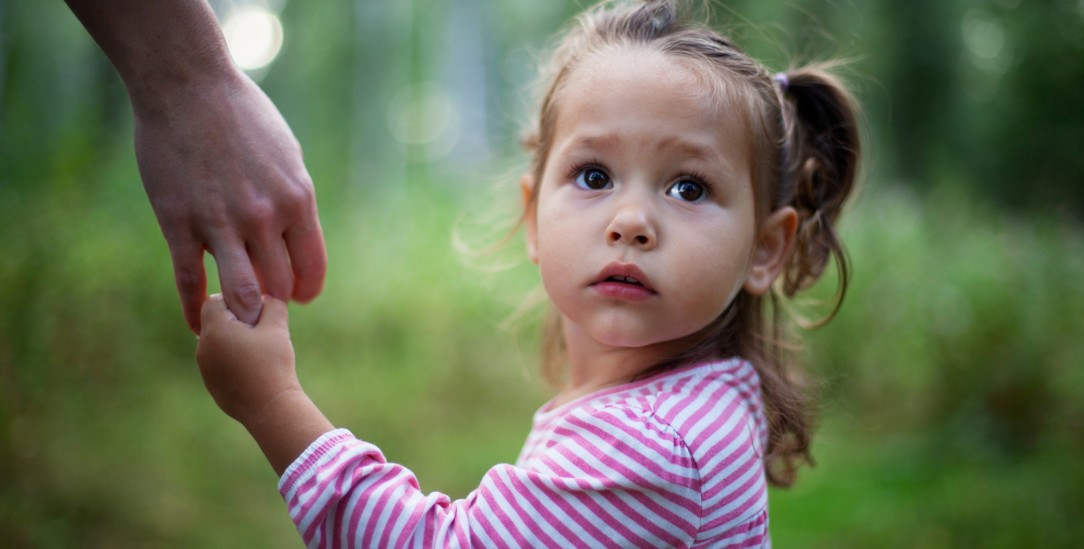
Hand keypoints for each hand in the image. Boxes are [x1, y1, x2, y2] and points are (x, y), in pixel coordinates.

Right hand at [134, 74, 326, 332]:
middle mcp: (264, 217)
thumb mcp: (287, 156)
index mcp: (297, 200)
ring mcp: (220, 223)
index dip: (305, 290)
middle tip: (262, 301)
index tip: (296, 295)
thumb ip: (293, 201)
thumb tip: (295, 239)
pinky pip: (189, 281)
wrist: (187, 86)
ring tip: (237, 315)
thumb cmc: (243, 117)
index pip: (311, 269)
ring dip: (241, 311)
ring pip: (240, 294)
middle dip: (273, 300)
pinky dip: (195, 309)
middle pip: (278, 287)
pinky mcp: (179, 224)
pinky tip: (198, 323)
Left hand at [196, 294, 298, 425]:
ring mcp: (205, 368)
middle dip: (234, 320)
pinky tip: (254, 369)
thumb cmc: (273, 365)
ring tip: (259, 352)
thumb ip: (272, 304)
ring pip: (216, 342)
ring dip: (233, 340)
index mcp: (214, 330)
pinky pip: (219, 362)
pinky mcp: (212, 384)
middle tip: (260, 331)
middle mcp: (203, 347)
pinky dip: (233, 360)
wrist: (270, 408)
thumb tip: (266, 297)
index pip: (214, 300)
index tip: (255, 313)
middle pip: (214, 321)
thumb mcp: (278, 328)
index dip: (235, 300)